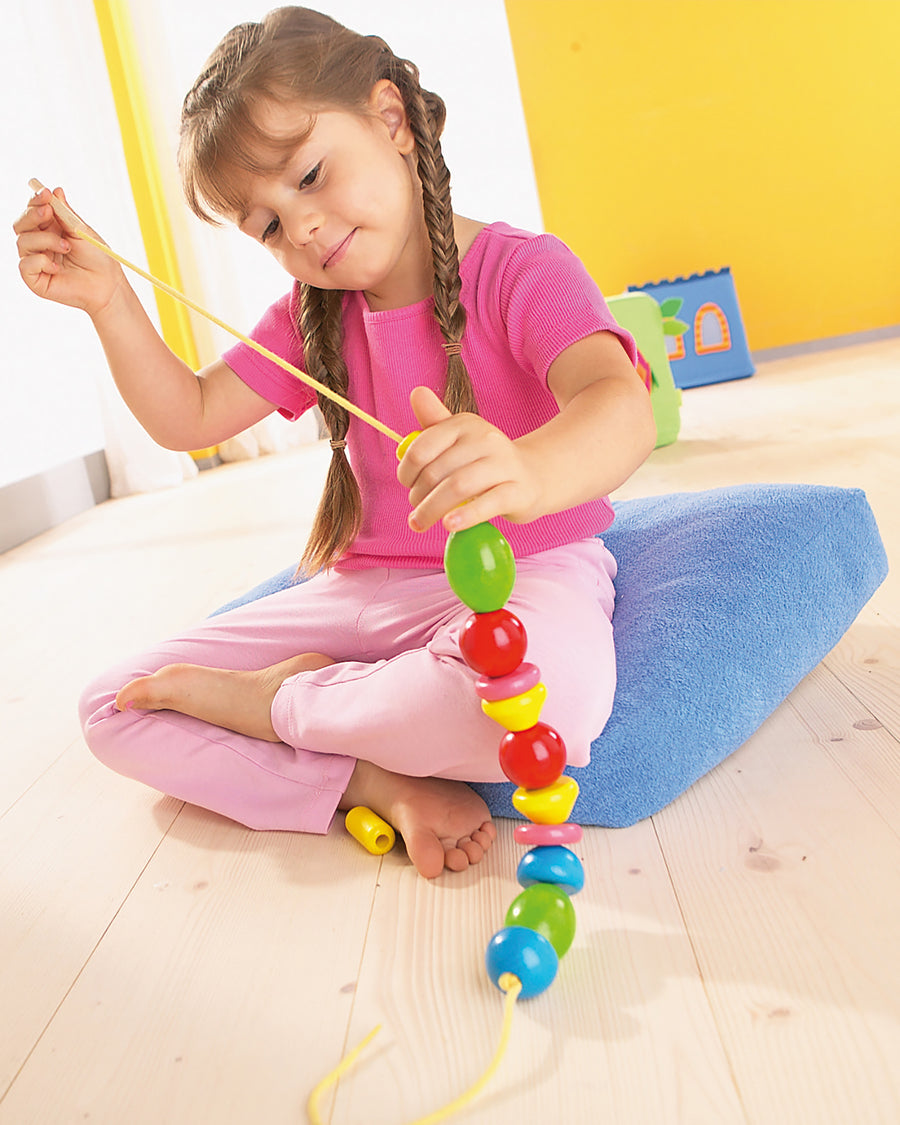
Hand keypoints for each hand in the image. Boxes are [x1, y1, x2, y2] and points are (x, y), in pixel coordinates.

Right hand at [13, 187, 122, 315]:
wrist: (107, 284)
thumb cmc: (97, 258)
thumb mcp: (81, 231)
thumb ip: (65, 213)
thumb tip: (56, 190)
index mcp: (48, 229)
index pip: (32, 211)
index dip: (35, 200)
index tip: (46, 193)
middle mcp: (38, 244)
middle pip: (20, 224)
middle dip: (32, 215)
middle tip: (48, 212)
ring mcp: (35, 261)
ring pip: (23, 242)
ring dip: (45, 240)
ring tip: (67, 247)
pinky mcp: (35, 280)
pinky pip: (25, 265)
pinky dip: (41, 262)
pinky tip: (58, 268)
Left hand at [397, 386, 542, 532]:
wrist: (536, 476)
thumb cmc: (487, 461)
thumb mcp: (461, 438)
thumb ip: (434, 422)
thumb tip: (416, 393)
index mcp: (465, 424)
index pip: (423, 447)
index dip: (406, 471)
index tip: (407, 485)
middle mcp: (485, 440)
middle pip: (437, 471)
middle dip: (418, 495)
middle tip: (415, 511)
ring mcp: (504, 465)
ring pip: (458, 487)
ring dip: (432, 509)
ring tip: (421, 522)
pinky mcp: (519, 492)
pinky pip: (489, 503)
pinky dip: (466, 516)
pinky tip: (450, 524)